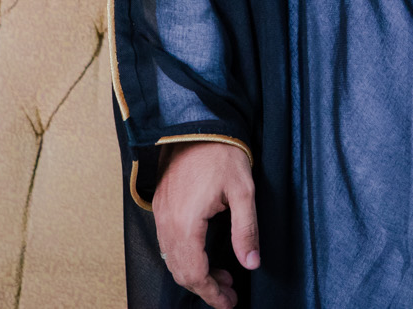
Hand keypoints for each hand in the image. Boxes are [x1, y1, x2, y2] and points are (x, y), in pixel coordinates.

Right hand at [154, 140, 259, 308]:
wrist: (197, 122)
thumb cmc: (222, 152)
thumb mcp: (243, 190)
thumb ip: (246, 229)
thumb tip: (251, 262)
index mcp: (186, 223)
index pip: (194, 273)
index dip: (212, 293)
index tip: (229, 302)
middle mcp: (167, 222)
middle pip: (180, 272)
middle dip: (205, 288)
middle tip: (229, 292)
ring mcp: (161, 214)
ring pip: (172, 259)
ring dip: (195, 272)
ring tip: (222, 276)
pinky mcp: (161, 206)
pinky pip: (168, 243)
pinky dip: (185, 257)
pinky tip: (205, 253)